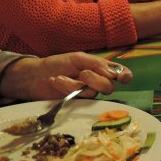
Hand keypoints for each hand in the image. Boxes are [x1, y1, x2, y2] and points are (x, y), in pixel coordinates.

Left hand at [0, 53, 133, 101]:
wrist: (35, 75)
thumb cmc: (58, 64)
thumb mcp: (78, 58)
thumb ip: (96, 64)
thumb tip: (113, 72)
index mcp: (101, 68)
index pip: (120, 73)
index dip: (125, 76)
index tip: (123, 78)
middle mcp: (97, 82)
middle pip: (109, 87)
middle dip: (97, 80)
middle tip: (83, 73)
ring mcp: (86, 93)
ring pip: (93, 93)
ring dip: (76, 84)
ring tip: (60, 77)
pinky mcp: (75, 103)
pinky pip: (78, 98)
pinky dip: (66, 88)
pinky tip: (56, 81)